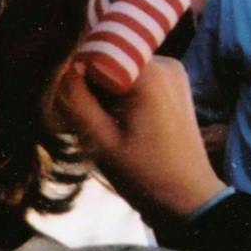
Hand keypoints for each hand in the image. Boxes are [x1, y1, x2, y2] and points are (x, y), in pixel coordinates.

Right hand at [52, 55, 223, 223]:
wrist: (189, 200)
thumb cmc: (146, 176)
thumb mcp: (102, 143)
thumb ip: (77, 101)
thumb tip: (62, 67)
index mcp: (150, 74)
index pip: (98, 50)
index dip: (76, 71)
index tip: (68, 99)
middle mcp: (165, 63)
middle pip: (111, 58)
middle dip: (91, 82)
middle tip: (85, 118)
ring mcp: (173, 73)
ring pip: (122, 68)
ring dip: (105, 90)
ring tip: (102, 124)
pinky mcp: (174, 85)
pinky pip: (137, 78)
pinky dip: (121, 94)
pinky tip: (119, 122)